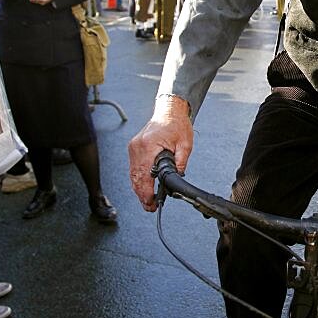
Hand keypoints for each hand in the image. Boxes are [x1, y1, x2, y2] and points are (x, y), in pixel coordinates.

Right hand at [128, 96, 193, 210]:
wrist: (169, 110)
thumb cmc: (176, 124)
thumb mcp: (185, 145)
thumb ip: (180, 162)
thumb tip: (177, 177)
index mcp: (148, 146)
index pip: (144, 175)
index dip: (146, 192)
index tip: (151, 202)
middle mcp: (137, 147)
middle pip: (135, 178)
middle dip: (142, 195)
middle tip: (150, 207)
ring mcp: (134, 148)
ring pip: (132, 175)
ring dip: (139, 189)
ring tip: (147, 201)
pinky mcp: (134, 148)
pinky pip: (133, 168)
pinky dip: (138, 179)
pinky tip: (143, 188)